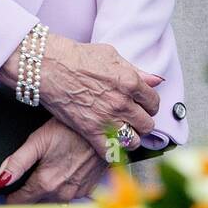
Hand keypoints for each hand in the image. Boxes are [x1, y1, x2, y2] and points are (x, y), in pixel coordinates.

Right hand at [0, 31, 162, 159]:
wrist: (51, 66)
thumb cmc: (79, 57)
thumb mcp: (112, 55)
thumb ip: (136, 70)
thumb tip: (156, 80)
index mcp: (130, 82)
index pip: (154, 102)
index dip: (149, 104)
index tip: (142, 105)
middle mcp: (122, 102)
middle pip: (147, 124)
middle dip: (141, 121)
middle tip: (133, 118)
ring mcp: (107, 119)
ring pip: (133, 141)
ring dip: (130, 137)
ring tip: (123, 131)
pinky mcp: (90, 131)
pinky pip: (111, 152)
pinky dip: (113, 151)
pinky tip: (109, 144)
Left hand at [0, 117, 109, 203]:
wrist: (104, 126)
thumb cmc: (71, 128)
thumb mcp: (39, 139)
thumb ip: (17, 162)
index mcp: (46, 183)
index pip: (21, 202)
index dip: (11, 198)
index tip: (6, 193)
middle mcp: (62, 193)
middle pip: (38, 203)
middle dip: (29, 196)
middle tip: (25, 180)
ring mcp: (78, 192)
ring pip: (55, 200)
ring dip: (47, 193)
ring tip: (46, 173)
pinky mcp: (90, 188)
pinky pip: (72, 195)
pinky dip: (65, 188)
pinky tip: (65, 173)